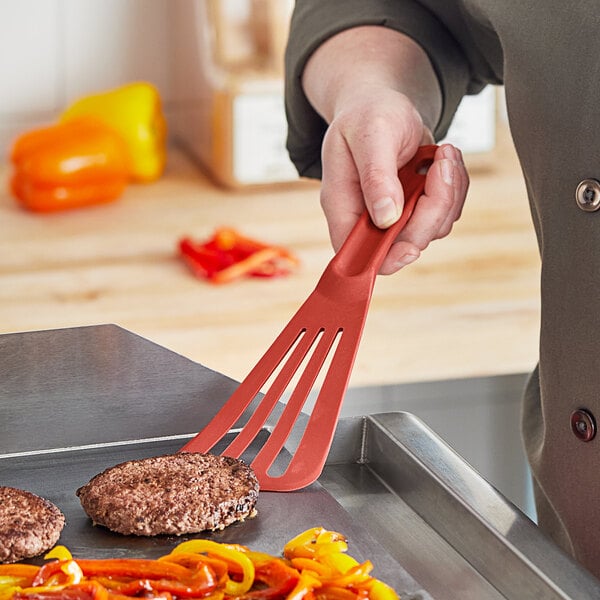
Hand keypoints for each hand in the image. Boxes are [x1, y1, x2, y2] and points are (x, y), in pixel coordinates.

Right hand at [319, 87, 468, 274]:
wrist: (380, 102)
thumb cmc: (367, 113)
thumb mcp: (370, 135)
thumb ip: (376, 176)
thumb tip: (386, 218)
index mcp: (342, 204)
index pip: (356, 251)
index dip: (385, 258)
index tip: (412, 247)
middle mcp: (365, 216)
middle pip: (403, 244)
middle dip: (432, 210)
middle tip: (440, 166)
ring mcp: (392, 215)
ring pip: (430, 230)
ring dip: (448, 194)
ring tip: (443, 154)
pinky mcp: (414, 207)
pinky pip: (444, 213)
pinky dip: (454, 188)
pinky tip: (445, 158)